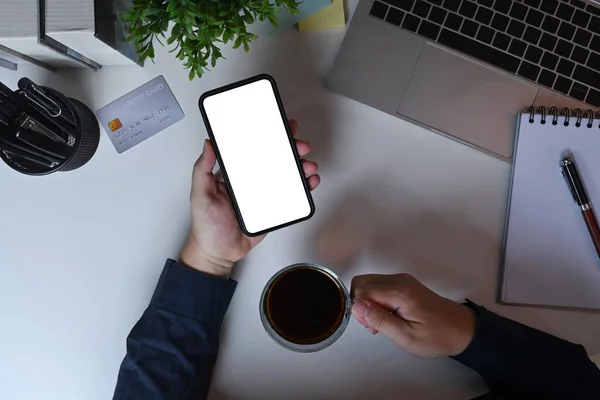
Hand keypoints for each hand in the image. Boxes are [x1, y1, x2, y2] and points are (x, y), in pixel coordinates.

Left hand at [179, 120, 320, 278]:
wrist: (218, 253)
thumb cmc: (206, 226)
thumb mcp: (199, 194)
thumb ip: (201, 170)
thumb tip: (208, 144)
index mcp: (234, 174)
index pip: (252, 149)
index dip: (267, 136)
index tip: (279, 125)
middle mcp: (251, 181)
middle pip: (274, 159)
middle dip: (290, 148)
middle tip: (299, 145)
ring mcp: (264, 194)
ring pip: (286, 175)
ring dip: (300, 166)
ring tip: (308, 164)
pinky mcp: (273, 209)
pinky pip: (291, 195)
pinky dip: (303, 187)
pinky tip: (310, 181)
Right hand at [351, 274, 475, 357]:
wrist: (462, 330)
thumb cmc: (437, 336)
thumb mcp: (406, 336)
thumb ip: (380, 320)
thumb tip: (357, 306)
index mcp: (400, 292)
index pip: (362, 290)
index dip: (360, 309)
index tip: (371, 326)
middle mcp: (399, 280)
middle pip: (362, 282)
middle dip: (361, 304)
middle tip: (374, 326)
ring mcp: (402, 280)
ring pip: (369, 283)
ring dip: (368, 303)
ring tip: (382, 323)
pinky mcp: (404, 284)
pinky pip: (379, 286)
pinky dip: (376, 300)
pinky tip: (388, 316)